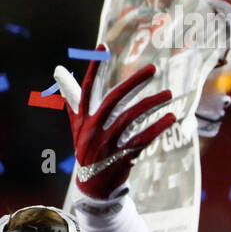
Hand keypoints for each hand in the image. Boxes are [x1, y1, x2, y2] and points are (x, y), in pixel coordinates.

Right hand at [54, 51, 175, 198]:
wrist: (92, 184)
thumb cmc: (87, 149)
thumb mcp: (77, 125)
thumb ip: (73, 100)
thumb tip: (59, 73)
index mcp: (82, 119)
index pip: (86, 89)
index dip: (94, 68)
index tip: (103, 46)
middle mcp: (92, 128)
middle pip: (114, 99)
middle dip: (133, 82)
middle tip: (152, 69)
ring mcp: (106, 143)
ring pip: (131, 117)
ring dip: (152, 104)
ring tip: (169, 94)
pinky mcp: (121, 155)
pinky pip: (142, 138)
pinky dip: (157, 127)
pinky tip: (171, 118)